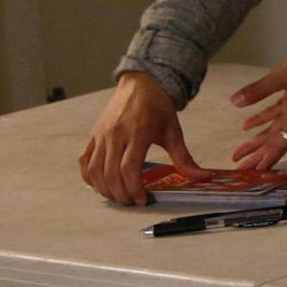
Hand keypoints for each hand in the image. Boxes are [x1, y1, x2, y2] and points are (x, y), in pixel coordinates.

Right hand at [80, 73, 203, 205]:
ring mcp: (101, 135)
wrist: (141, 84)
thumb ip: (184, 157)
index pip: (129, 168)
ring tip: (118, 196)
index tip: (142, 200)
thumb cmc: (158, 107)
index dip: (133, 188)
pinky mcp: (94, 135)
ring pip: (94, 169)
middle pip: (110, 173)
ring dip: (104, 188)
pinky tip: (99, 185)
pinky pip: (85, 160)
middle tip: (130, 202)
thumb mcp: (174, 131)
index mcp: (137, 132)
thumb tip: (201, 177)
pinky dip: (89, 176)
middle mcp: (115, 134)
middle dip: (119, 193)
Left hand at [230, 39, 286, 169]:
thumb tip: (235, 102)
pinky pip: (279, 117)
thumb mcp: (282, 76)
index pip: (277, 146)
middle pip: (274, 143)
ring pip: (275, 131)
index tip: (251, 173)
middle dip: (256, 155)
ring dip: (258, 141)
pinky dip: (264, 121)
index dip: (264, 160)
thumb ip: (258, 90)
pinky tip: (248, 124)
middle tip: (239, 167)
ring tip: (240, 151)